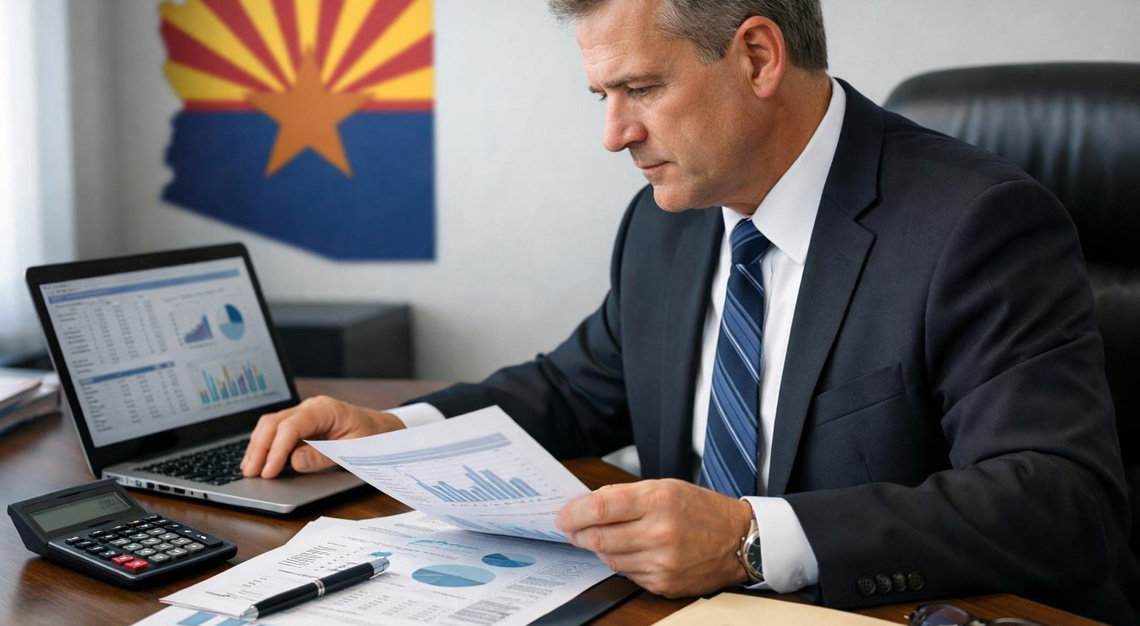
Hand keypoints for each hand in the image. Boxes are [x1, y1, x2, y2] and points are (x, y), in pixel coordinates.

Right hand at [241, 395, 404, 477]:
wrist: (386, 430)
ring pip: (271, 425)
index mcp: (325, 409)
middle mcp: (311, 407)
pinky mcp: (303, 424)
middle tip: (250, 472)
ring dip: (258, 446)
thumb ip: (324, 456)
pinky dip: (267, 445)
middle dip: (259, 447)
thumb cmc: (374, 438)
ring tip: (249, 469)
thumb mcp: (354, 450)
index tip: (268, 471)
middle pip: (274, 422)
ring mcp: (305, 413)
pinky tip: (260, 461)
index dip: (276, 449)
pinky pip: (278, 431)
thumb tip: (293, 461)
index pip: (291, 426)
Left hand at [554, 479, 751, 596]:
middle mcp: (660, 532)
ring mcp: (662, 562)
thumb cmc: (702, 509)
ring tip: (603, 538)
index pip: (600, 508)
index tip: (562, 516)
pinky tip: (632, 552)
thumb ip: (625, 496)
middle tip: (572, 529)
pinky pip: (628, 574)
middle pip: (598, 538)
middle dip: (579, 533)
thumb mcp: (666, 487)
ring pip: (609, 559)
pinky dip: (623, 563)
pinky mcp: (664, 583)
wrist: (740, 540)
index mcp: (658, 500)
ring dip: (600, 548)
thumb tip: (588, 505)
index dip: (573, 513)